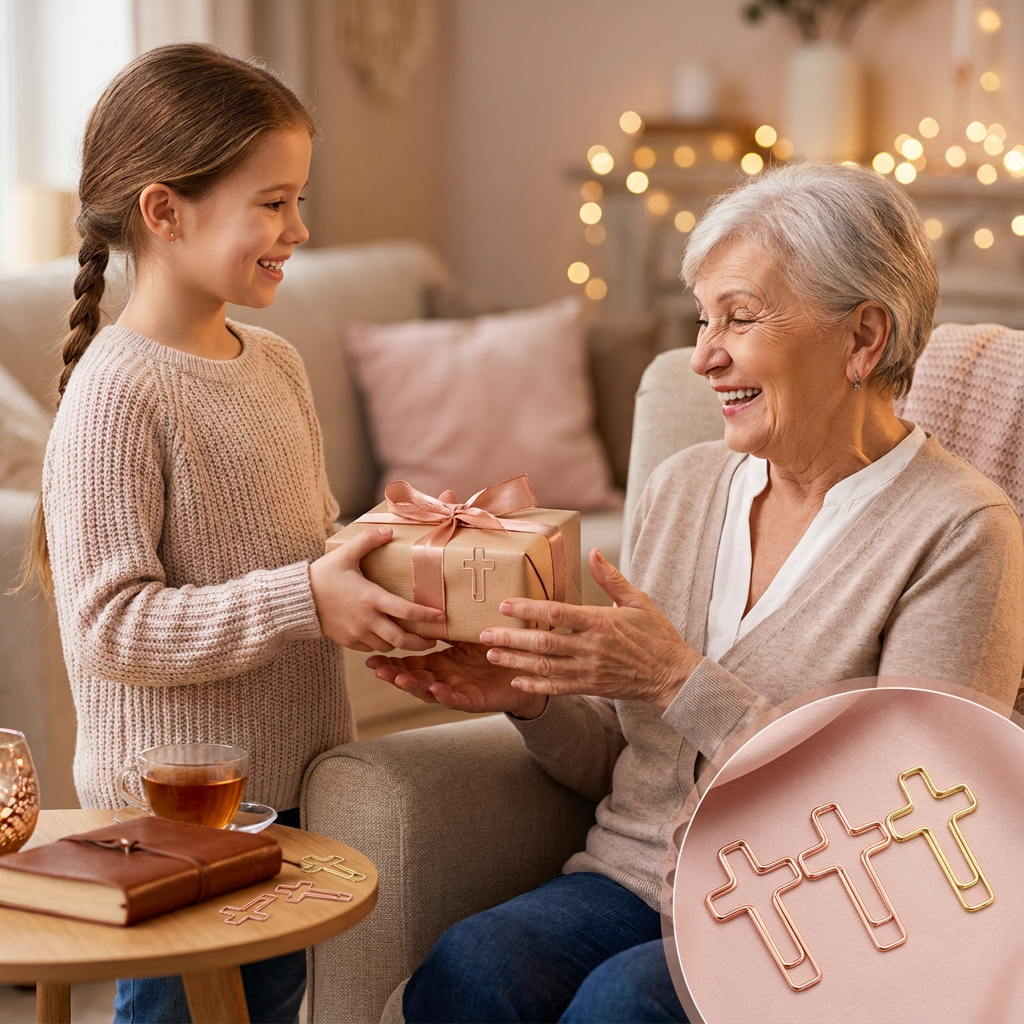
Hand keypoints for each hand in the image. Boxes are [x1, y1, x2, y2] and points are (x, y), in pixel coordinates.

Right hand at [309, 527, 442, 652]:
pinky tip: (387, 638)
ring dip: (400, 643)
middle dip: (420, 643)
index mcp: (370, 598)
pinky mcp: (348, 641)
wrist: (297, 599)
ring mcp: (357, 633)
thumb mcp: (345, 554)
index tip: (441, 618)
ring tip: (411, 638)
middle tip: (433, 640)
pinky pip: (371, 649)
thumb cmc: (323, 575)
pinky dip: (381, 645)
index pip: (405, 611)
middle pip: (400, 639)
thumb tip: (389, 529)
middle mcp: (366, 619)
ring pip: (387, 646)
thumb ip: (368, 540)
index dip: (426, 617)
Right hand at [367, 642, 548, 718]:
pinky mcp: (475, 701)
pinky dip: (445, 696)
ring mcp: (458, 691)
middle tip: (376, 668)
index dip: (391, 662)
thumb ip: (451, 624)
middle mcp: (445, 679)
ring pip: (429, 692)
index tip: (371, 657)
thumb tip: (432, 603)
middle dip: (394, 674)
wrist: (527, 668)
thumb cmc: (497, 648)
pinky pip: (456, 700)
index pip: (410, 663)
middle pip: (413, 679)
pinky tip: (436, 689)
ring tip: (398, 678)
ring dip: (413, 686)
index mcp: (441, 663)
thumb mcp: (470, 632)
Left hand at [480, 548, 701, 711]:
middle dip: (511, 639)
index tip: (505, 605)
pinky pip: (558, 688)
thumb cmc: (657, 635)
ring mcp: (590, 670)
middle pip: (543, 643)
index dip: (528, 610)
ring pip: (545, 667)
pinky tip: (516, 681)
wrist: (673, 675)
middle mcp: (592, 647)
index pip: (557, 614)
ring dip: (516, 662)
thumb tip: (593, 552)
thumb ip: (612, 578)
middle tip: (483, 635)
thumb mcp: (638, 601)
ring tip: (491, 656)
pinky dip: (536, 685)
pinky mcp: (592, 687)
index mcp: (601, 622)